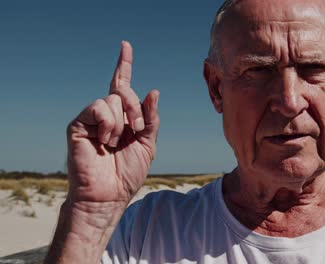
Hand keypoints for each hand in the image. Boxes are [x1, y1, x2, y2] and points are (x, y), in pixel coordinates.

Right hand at [66, 41, 159, 204]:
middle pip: (122, 90)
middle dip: (136, 109)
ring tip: (115, 142)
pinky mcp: (79, 124)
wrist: (109, 194)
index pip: (122, 85)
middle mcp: (106, 114)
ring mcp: (92, 118)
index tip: (125, 45)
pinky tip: (105, 141)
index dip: (124, 65)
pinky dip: (108, 123)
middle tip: (137, 129)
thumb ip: (150, 118)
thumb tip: (153, 91)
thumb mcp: (148, 143)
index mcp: (123, 117)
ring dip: (122, 122)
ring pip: (112, 99)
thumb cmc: (127, 173)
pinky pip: (98, 107)